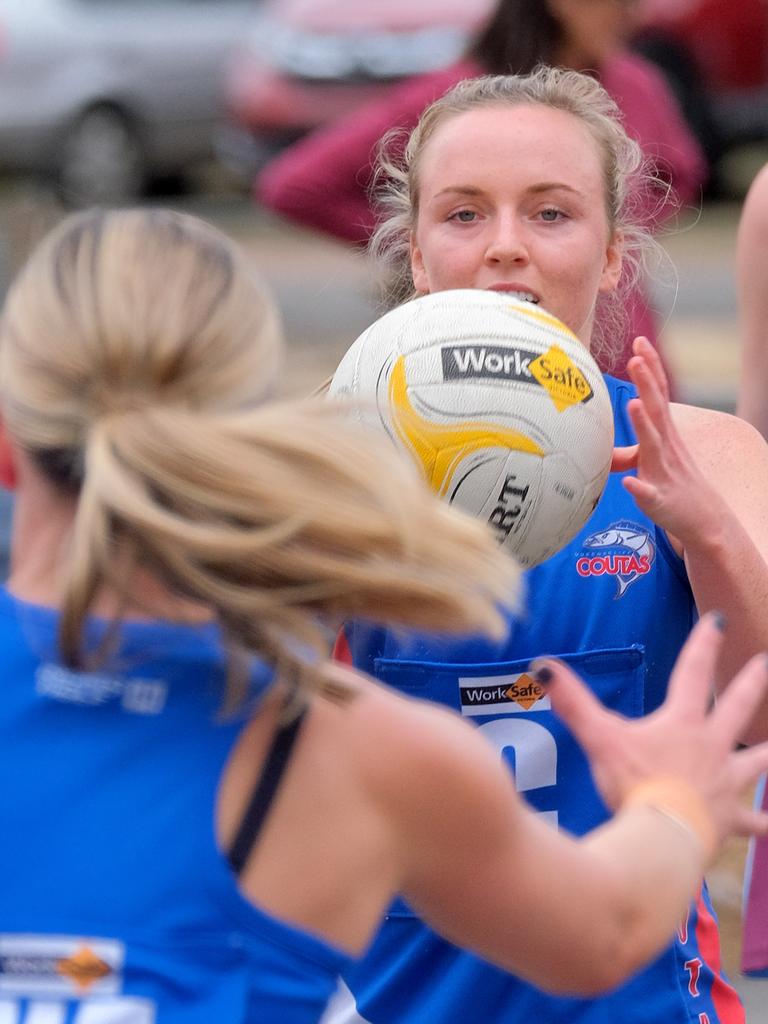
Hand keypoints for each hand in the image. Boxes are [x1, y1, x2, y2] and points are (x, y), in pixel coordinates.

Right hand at [533, 614, 767, 846]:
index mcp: (682, 723)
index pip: (693, 673)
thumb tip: (542, 666)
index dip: (704, 644)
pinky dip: (761, 824)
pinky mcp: (728, 818)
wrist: (664, 836)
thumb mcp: (600, 738)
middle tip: (765, 662)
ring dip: (767, 752)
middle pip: (738, 707)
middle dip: (752, 683)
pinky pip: (752, 822)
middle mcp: (711, 746)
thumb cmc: (634, 784)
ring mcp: (725, 783)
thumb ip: (573, 701)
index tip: (718, 620)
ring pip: (756, 762)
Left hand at [610, 337, 724, 542]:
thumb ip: (628, 451)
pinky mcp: (660, 499)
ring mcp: (664, 471)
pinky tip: (629, 483)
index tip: (639, 341)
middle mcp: (666, 447)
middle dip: (647, 383)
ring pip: (653, 445)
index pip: (658, 394)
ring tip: (633, 403)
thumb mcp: (651, 461)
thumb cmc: (674, 485)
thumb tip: (601, 448)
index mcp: (665, 433)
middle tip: (635, 358)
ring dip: (643, 424)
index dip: (650, 368)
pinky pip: (648, 493)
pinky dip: (639, 487)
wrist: (705, 521)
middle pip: (657, 409)